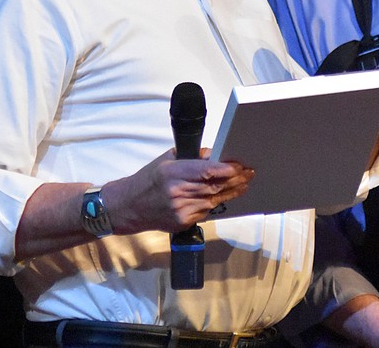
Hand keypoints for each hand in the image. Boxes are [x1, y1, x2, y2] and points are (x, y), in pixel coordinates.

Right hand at [102, 149, 253, 233]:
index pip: (206, 171)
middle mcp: (178, 193)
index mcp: (173, 173)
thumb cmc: (148, 179)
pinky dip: (217, 203)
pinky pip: (206, 212)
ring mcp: (181, 210)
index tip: (239, 166)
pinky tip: (227, 196)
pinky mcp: (183, 223)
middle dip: (234, 180)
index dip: (226, 169)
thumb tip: (214, 155)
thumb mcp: (166, 160)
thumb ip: (191, 157)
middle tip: (249, 173)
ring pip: (214, 201)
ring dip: (231, 192)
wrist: (129, 206)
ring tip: (244, 184)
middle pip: (214, 187)